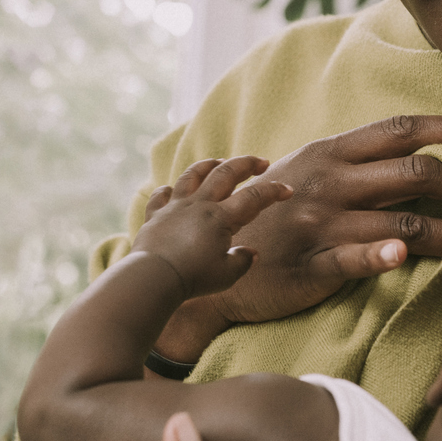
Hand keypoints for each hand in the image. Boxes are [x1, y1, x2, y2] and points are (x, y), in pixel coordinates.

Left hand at [131, 158, 292, 298]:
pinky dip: (168, 190)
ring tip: (219, 162)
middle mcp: (199, 205)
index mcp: (220, 217)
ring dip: (209, 165)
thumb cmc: (193, 278)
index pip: (253, 198)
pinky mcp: (155, 215)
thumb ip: (241, 261)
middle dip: (246, 164)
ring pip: (193, 174)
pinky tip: (172, 190)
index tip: (287, 190)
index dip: (273, 191)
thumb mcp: (227, 275)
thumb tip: (249, 253)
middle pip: (226, 173)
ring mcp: (175, 207)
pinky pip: (161, 195)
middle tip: (260, 162)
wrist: (154, 277)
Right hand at [156, 116, 441, 355]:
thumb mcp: (311, 172)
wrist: (211, 257)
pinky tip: (406, 253)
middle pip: (418, 172)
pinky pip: (352, 258)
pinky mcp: (311, 265)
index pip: (406, 130)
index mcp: (334, 152)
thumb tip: (421, 150)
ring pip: (405, 220)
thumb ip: (361, 163)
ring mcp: (321, 222)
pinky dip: (381, 253)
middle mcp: (332, 181)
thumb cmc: (274, 211)